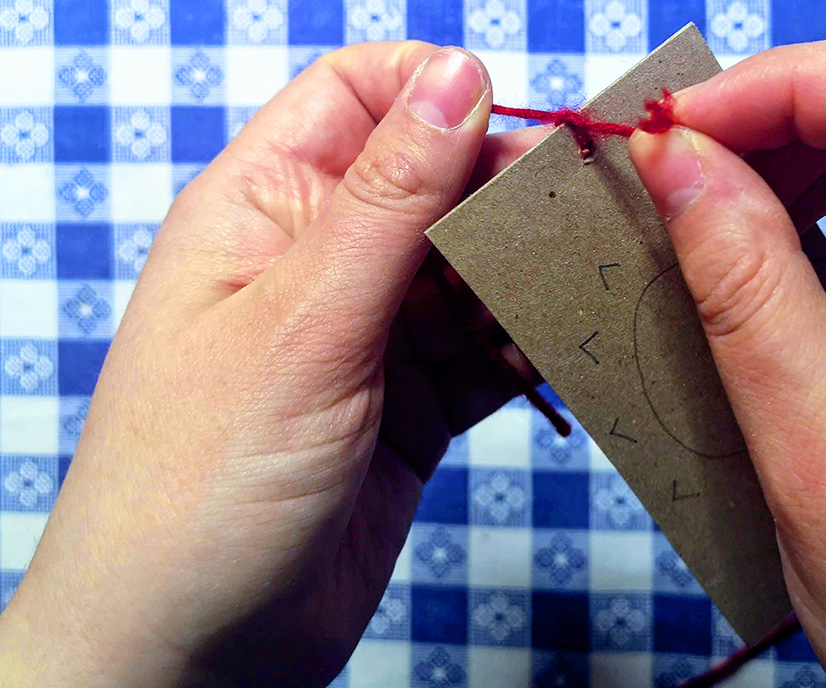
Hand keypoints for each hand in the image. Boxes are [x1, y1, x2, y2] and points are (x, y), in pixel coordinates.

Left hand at [0, 42, 541, 685]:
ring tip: (588, 290)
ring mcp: (366, 339)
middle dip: (509, 194)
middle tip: (585, 220)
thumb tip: (457, 75)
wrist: (189, 652)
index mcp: (261, 210)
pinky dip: (527, 349)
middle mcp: (316, 263)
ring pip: (470, 271)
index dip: (440, 92)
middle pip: (436, 183)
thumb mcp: (301, 325)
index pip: (358, 97)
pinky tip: (564, 351)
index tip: (524, 126)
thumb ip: (390, 201)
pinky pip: (485, 351)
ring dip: (529, 278)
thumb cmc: (196, 487)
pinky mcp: (408, 406)